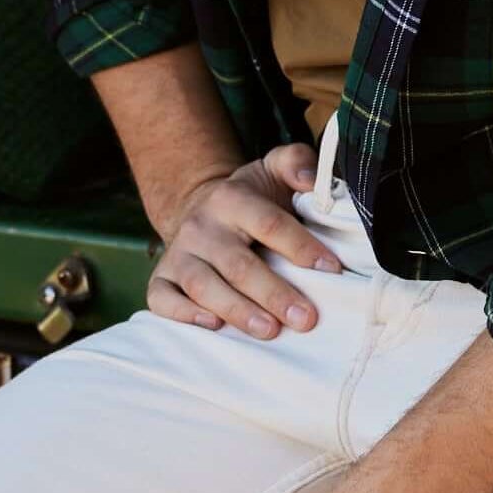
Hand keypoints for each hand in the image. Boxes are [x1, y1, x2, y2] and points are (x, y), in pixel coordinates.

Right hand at [147, 144, 342, 339]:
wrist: (200, 210)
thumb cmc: (251, 200)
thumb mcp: (273, 170)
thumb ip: (297, 162)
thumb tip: (310, 180)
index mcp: (232, 198)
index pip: (269, 223)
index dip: (301, 246)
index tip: (331, 269)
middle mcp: (201, 226)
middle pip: (238, 264)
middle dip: (273, 293)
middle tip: (304, 318)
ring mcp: (179, 253)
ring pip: (203, 285)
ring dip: (237, 310)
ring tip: (269, 330)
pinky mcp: (161, 278)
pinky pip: (163, 299)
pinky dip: (184, 314)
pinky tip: (213, 326)